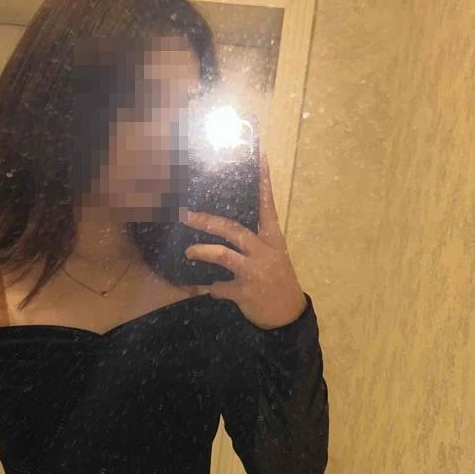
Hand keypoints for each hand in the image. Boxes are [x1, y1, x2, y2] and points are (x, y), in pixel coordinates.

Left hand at [179, 151, 307, 328]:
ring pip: (223, 255)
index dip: (264, 182)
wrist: (288, 315)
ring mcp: (254, 271)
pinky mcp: (245, 291)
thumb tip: (229, 229)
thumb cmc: (278, 282)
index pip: (267, 206)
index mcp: (273, 240)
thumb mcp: (274, 257)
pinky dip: (208, 288)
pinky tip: (202, 289)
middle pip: (233, 229)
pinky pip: (218, 287)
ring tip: (189, 251)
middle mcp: (263, 252)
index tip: (260, 157)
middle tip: (187, 214)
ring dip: (202, 251)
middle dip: (208, 221)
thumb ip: (255, 242)